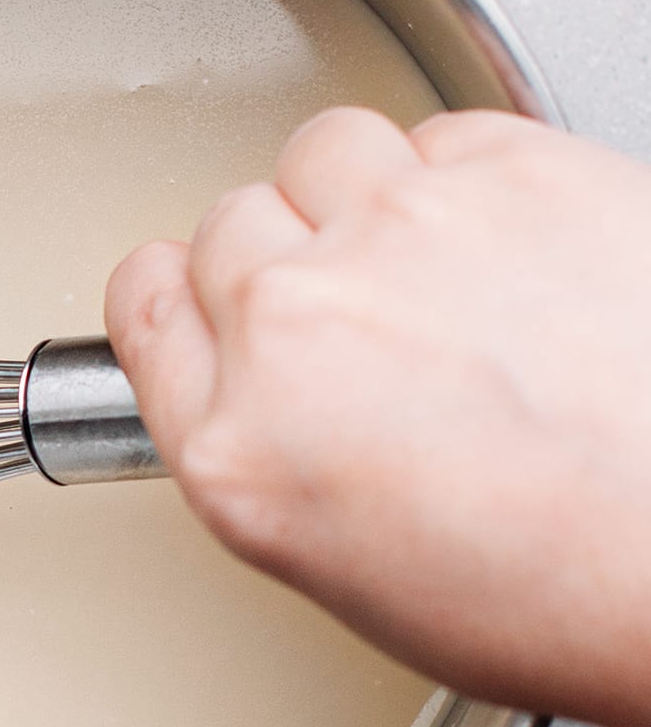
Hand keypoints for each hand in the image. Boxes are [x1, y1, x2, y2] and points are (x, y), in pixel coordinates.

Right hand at [104, 107, 650, 726]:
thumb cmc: (581, 594)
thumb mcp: (359, 575)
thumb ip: (276, 453)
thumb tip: (279, 388)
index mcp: (242, 451)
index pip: (145, 302)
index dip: (189, 297)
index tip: (216, 297)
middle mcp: (301, 324)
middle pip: (230, 223)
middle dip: (290, 257)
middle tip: (370, 311)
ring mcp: (405, 232)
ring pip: (326, 152)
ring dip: (367, 196)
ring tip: (443, 266)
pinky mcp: (514, 169)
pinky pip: (443, 132)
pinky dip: (470, 176)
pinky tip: (515, 247)